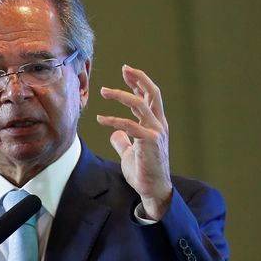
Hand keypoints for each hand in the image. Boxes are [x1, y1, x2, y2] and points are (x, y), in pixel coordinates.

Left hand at [97, 65, 172, 220]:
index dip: (139, 83)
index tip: (127, 72)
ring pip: (140, 104)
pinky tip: (101, 119)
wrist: (153, 191)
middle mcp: (159, 125)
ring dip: (120, 95)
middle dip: (139, 78)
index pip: (150, 97)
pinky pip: (129, 125)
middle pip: (152, 93)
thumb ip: (124, 141)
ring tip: (104, 91)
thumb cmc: (144, 172)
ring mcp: (156, 132)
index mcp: (156, 125)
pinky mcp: (149, 142)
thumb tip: (115, 133)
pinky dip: (113, 120)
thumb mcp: (130, 153)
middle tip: (124, 68)